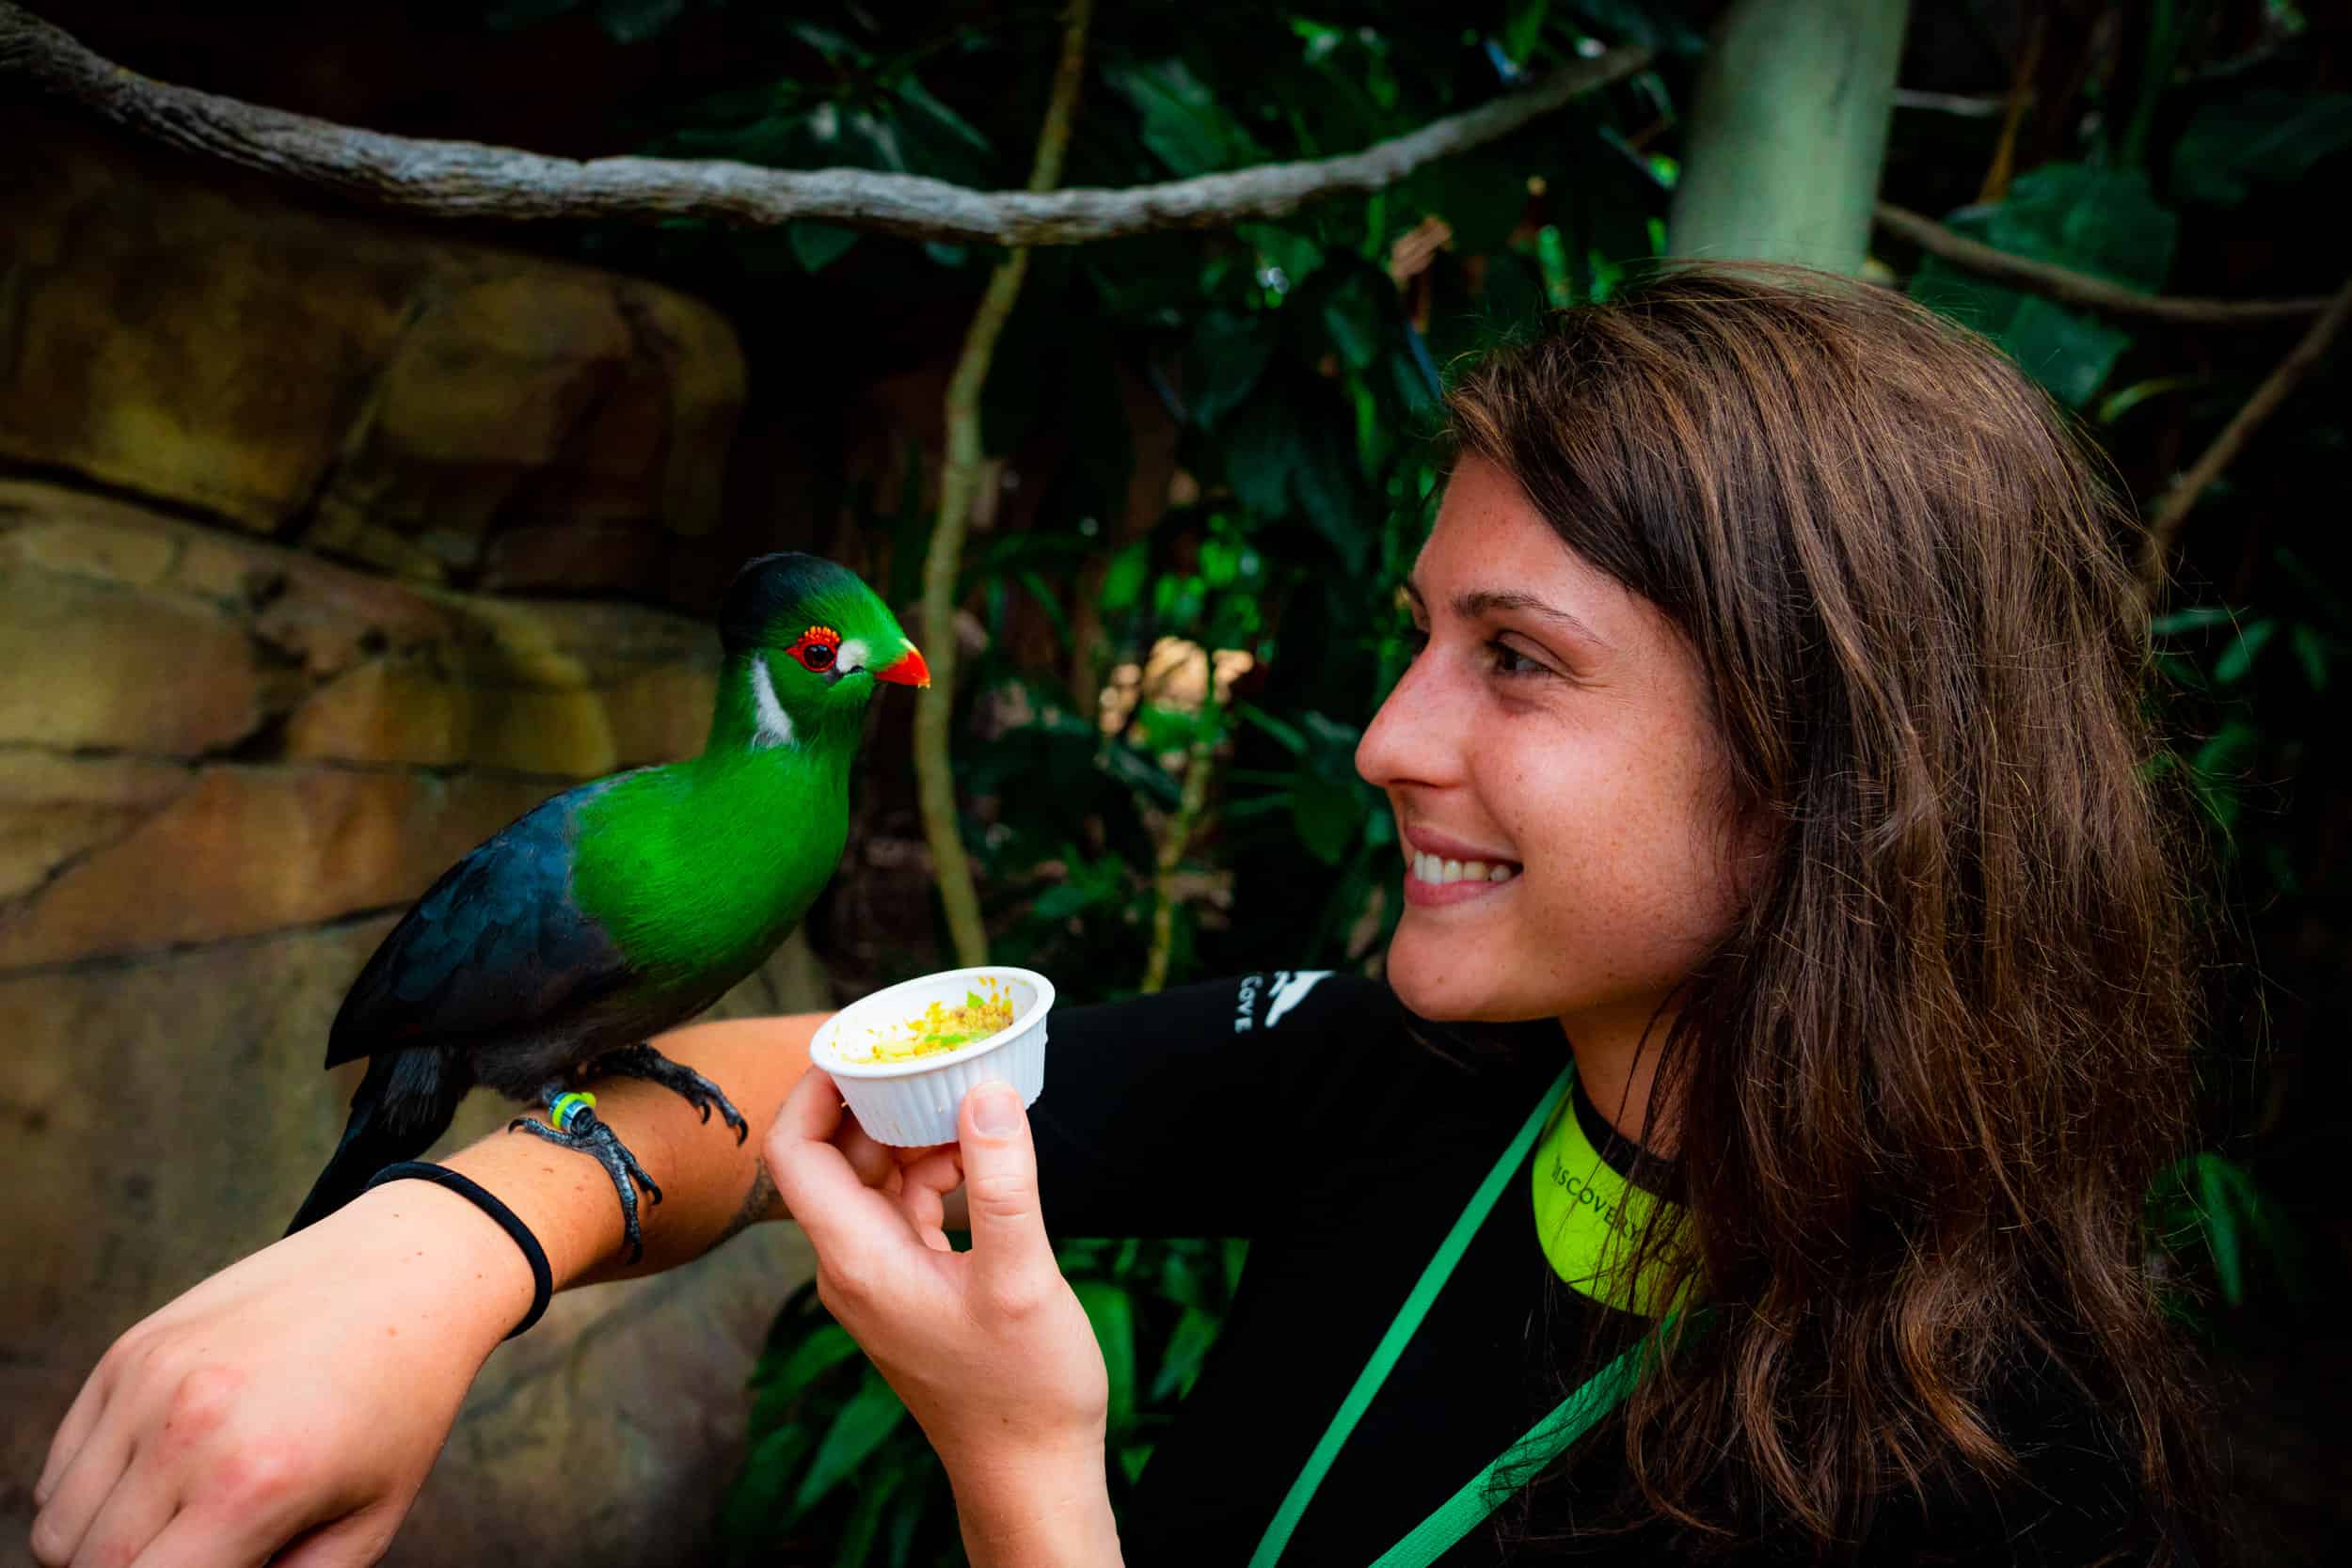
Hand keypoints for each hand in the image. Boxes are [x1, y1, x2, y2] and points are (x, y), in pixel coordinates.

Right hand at [29, 1182, 529, 1567]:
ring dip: (102, 1544)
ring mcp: (149, 1381)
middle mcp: (188, 1428)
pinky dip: (91, 1492)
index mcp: (253, 1485)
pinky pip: (63, 1465)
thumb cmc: (400, 1406)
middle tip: (204, 1551)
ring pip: (58, 1526)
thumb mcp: (368, 1523)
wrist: (410, 1271)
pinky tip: (164, 1472)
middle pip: (91, 1565)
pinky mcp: (131, 1350)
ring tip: (181, 1522)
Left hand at [766, 1072, 1118, 1564]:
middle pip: (832, 1157)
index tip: (864, 1040)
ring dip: (912, 1133)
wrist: (1030, 1472)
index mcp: (858, 1260)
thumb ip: (1004, 1181)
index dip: (817, 1087)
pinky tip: (982, 1155)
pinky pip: (906, 1208)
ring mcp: (880, 1279)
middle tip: (926, 1051)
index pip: (795, 1152)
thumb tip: (985, 1090)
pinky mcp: (912, 1288)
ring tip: (965, 1093)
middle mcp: (853, 1266)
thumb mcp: (1022, 1278)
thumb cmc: (1022, 1390)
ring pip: (873, 1180)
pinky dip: (936, 1172)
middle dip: (875, 1099)